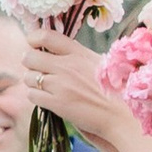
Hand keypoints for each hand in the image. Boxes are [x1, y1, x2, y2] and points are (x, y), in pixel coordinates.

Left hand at [16, 33, 130, 151]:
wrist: (122, 115)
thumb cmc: (114, 89)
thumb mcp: (98, 63)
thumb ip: (76, 56)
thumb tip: (53, 51)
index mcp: (79, 52)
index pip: (46, 36)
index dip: (34, 39)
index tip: (33, 44)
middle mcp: (67, 66)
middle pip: (30, 57)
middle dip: (30, 63)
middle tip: (37, 69)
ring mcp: (61, 85)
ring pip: (29, 77)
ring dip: (32, 82)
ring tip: (45, 87)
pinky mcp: (57, 104)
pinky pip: (32, 95)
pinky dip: (36, 97)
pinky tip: (47, 99)